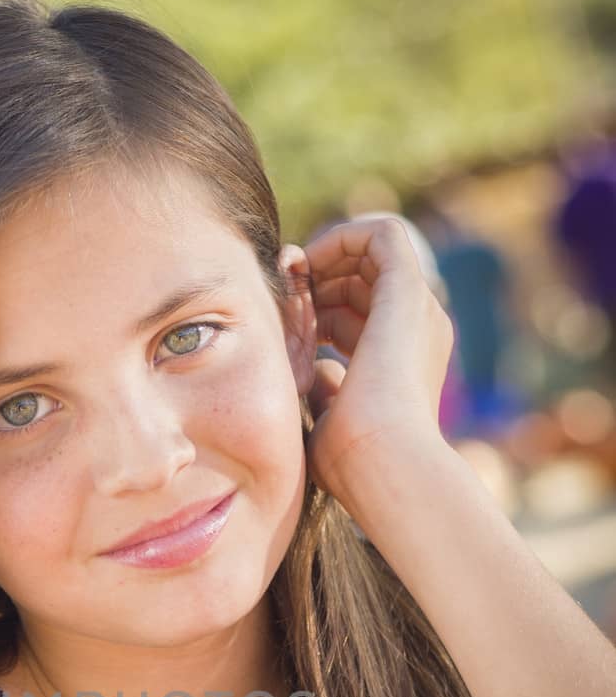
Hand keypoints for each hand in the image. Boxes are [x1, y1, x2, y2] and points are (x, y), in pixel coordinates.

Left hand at [299, 216, 454, 501]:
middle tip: (280, 291)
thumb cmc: (354, 462)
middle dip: (316, 280)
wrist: (385, 463)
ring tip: (288, 277)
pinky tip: (307, 262)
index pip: (356, 318)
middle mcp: (416, 332)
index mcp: (400, 364)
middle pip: (362, 283)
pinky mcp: (409, 289)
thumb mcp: (332, 419)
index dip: (316, 310)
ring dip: (324, 257)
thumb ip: (327, 390)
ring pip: (371, 255)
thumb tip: (316, 370)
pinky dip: (342, 236)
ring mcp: (417, 309)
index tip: (282, 317)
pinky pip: (382, 233)